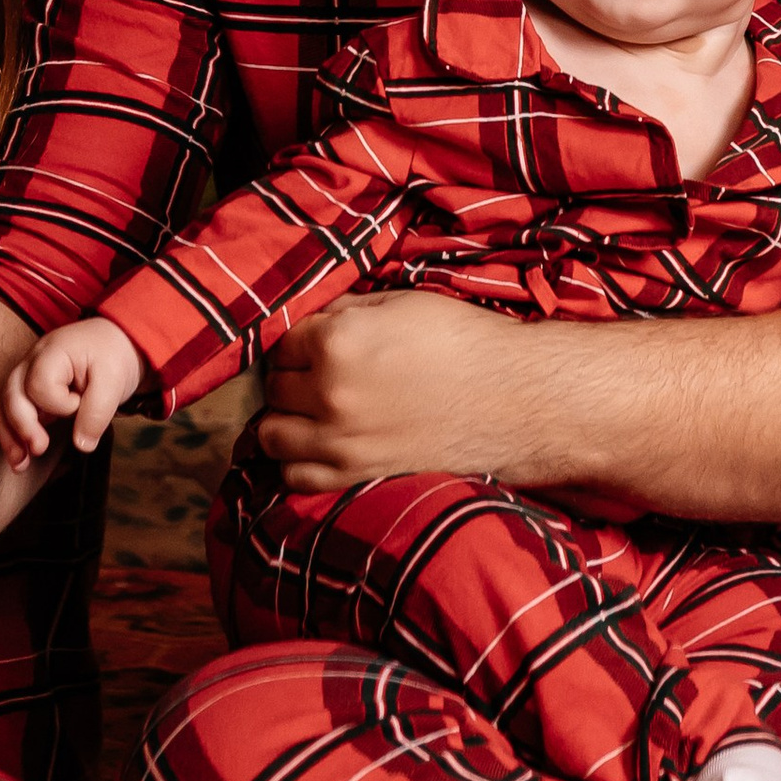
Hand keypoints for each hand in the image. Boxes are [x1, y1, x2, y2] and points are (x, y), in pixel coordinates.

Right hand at [0, 318, 144, 468]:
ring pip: (3, 404)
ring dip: (9, 435)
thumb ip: (97, 411)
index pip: (40, 383)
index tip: (79, 405)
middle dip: (22, 425)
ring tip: (20, 464)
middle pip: (11, 393)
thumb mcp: (114, 379)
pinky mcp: (28, 390)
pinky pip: (8, 410)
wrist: (113, 342)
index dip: (59, 404)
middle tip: (40, 448)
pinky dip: (11, 434)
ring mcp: (27, 374)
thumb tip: (82, 444)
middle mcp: (33, 360)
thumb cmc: (111, 355)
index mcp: (54, 351)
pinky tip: (20, 456)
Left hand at [257, 292, 572, 498]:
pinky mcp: (356, 474)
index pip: (284, 341)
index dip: (302, 339)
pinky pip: (295, 477)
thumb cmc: (459, 341)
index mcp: (337, 341)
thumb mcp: (398, 303)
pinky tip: (315, 445)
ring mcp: (340, 440)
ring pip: (272, 435)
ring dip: (285, 419)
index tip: (319, 342)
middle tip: (318, 373)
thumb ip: (345, 312)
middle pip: (273, 387)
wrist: (509, 397)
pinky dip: (296, 463)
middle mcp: (329, 393)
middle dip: (291, 377)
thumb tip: (312, 324)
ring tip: (310, 410)